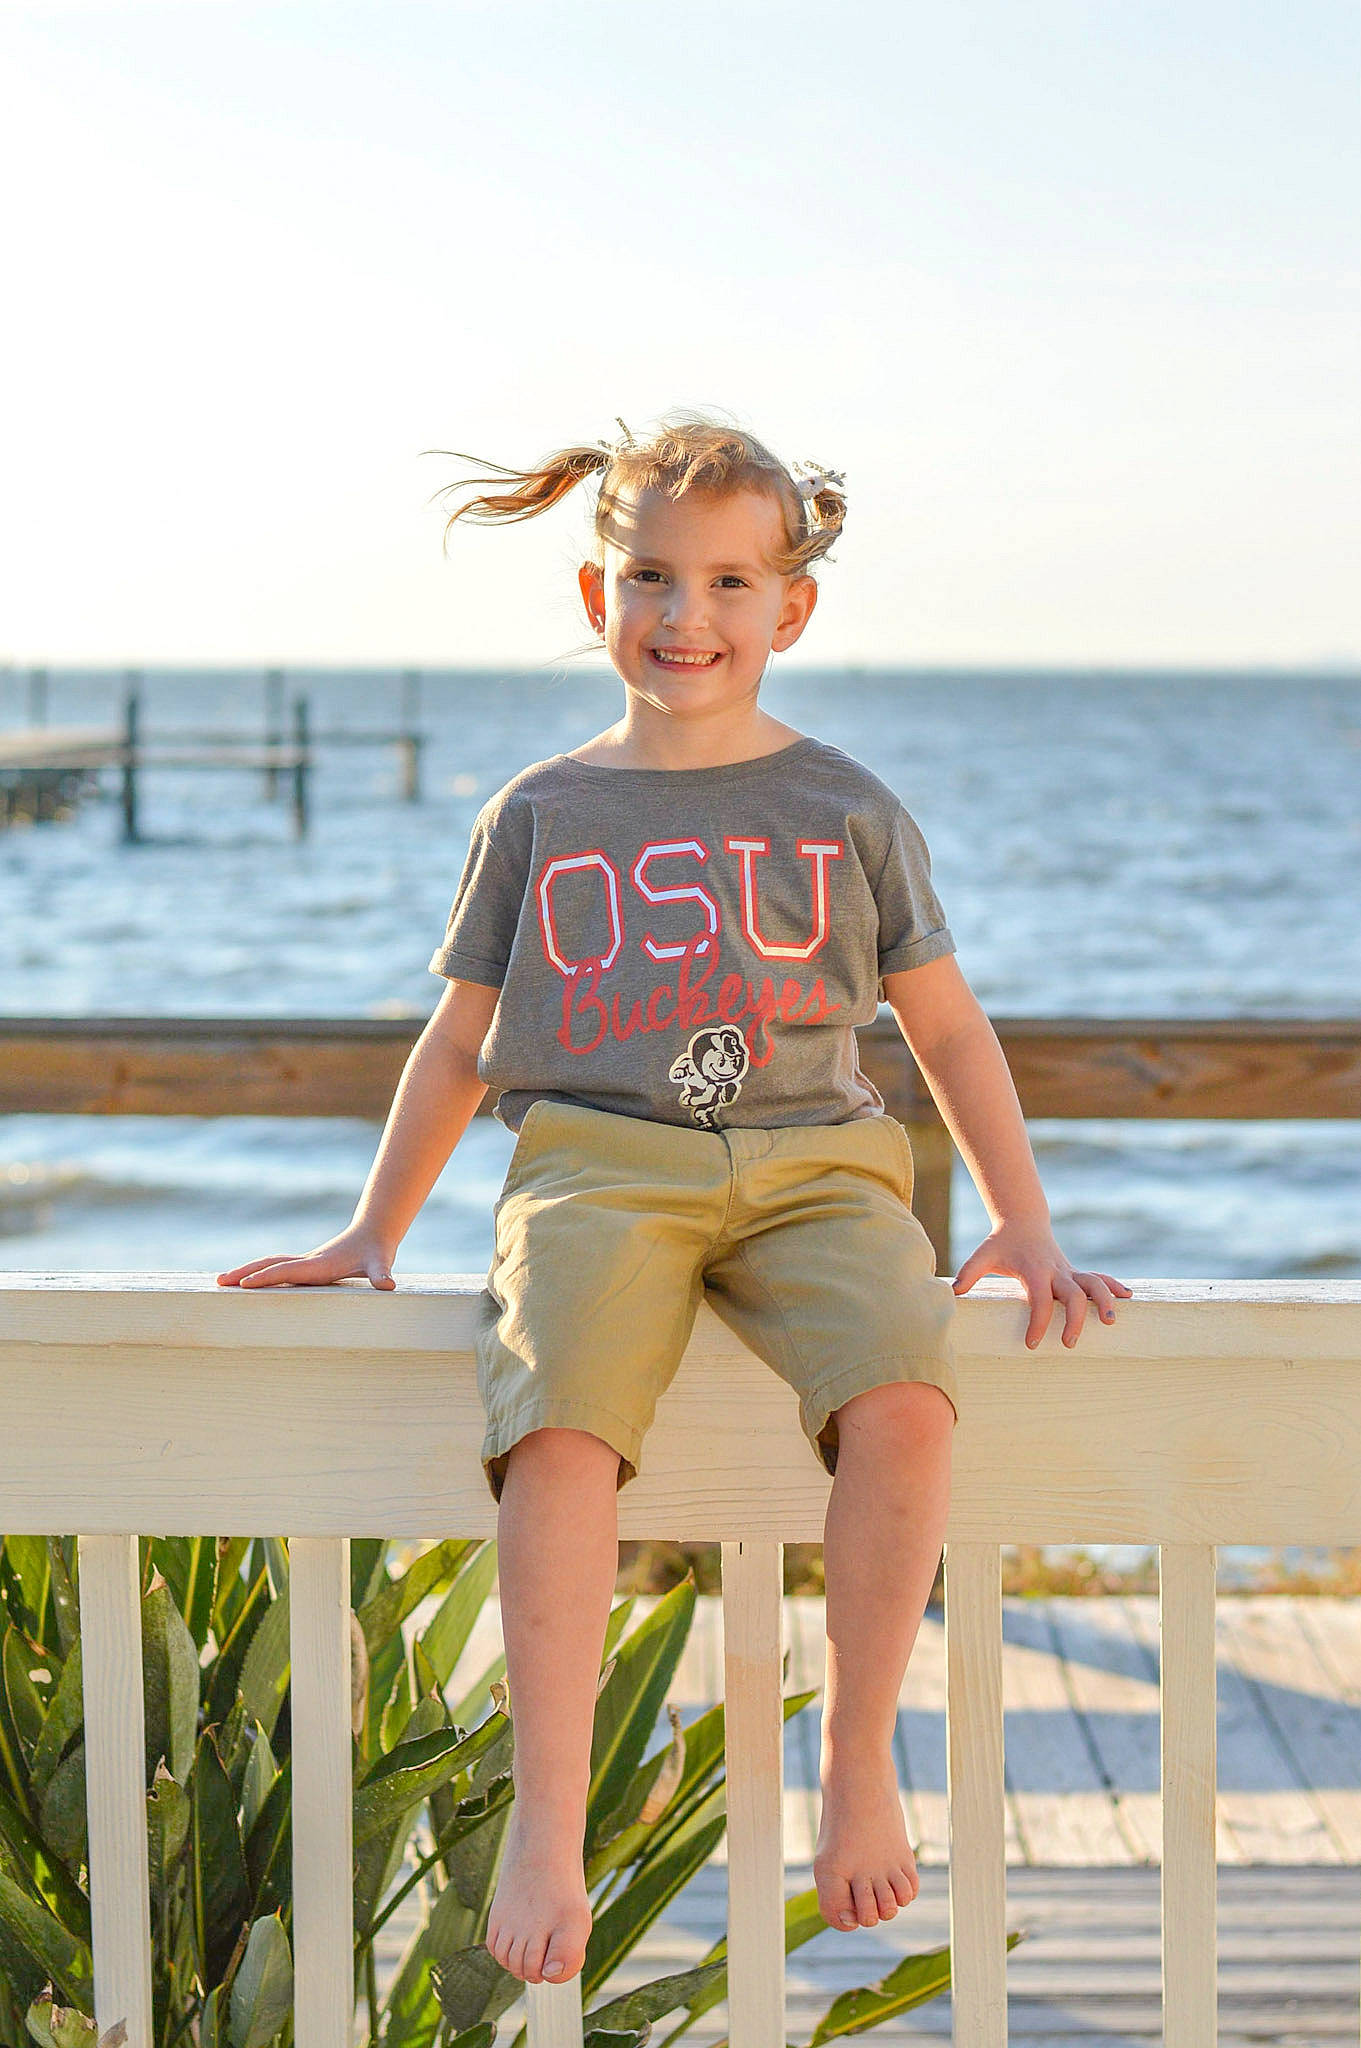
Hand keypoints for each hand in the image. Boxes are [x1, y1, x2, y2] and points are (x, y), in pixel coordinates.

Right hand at [216, 1225, 395, 1290]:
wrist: (374, 1233)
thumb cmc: (376, 1252)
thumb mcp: (381, 1263)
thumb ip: (382, 1274)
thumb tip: (388, 1285)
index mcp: (320, 1264)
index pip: (287, 1271)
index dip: (267, 1278)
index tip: (244, 1285)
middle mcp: (307, 1261)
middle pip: (269, 1264)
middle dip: (244, 1273)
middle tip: (218, 1283)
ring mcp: (304, 1261)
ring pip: (268, 1263)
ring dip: (245, 1270)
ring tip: (220, 1281)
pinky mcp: (304, 1264)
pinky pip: (274, 1267)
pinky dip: (256, 1271)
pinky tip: (244, 1281)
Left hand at [952, 1220, 1132, 1348]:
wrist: (1022, 1222)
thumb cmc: (1001, 1244)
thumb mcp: (983, 1256)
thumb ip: (969, 1273)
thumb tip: (954, 1293)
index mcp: (1034, 1271)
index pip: (1040, 1300)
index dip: (1038, 1322)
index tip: (1032, 1343)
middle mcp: (1056, 1271)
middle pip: (1074, 1294)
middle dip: (1075, 1319)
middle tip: (1068, 1343)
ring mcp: (1069, 1271)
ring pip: (1094, 1284)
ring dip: (1105, 1301)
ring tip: (1112, 1322)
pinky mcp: (1076, 1272)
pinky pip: (1100, 1278)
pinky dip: (1114, 1286)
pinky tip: (1129, 1298)